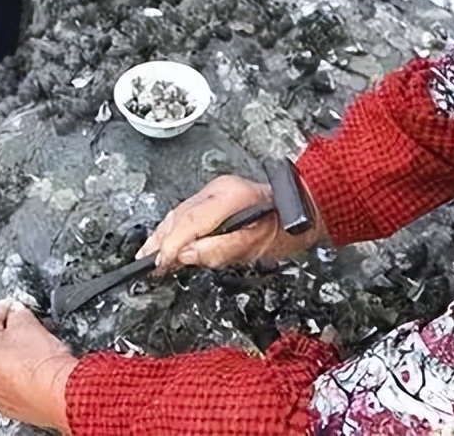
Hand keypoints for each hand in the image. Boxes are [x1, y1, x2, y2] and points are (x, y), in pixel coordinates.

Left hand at [0, 298, 76, 432]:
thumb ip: (17, 313)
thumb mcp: (27, 324)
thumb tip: (16, 312)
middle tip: (21, 324)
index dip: (4, 309)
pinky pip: (9, 386)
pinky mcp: (10, 408)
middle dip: (4, 334)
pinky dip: (17, 377)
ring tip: (29, 348)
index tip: (13, 305)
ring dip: (10, 357)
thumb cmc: (42, 363)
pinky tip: (31, 370)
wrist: (59, 393)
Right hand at [136, 175, 325, 274]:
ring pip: (178, 214)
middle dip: (161, 241)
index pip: (189, 223)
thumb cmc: (288, 226)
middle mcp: (217, 189)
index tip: (161, 264)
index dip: (171, 245)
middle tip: (147, 264)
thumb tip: (187, 255)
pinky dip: (173, 229)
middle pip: (178, 216)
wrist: (305, 207)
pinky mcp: (213, 197)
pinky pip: (186, 213)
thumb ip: (220, 250)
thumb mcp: (258, 246)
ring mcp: (214, 190)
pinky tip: (165, 243)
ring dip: (163, 236)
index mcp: (229, 197)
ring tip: (149, 257)